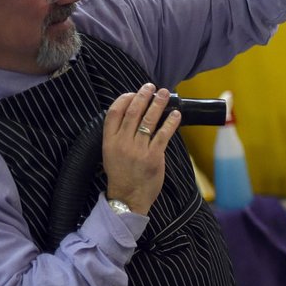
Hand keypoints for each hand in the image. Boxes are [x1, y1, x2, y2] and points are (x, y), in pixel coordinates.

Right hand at [102, 84, 181, 214]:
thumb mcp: (110, 154)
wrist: (128, 198)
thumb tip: (131, 115)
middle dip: (143, 96)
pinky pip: (163, 134)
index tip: (132, 92)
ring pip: (149, 120)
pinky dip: (170, 122)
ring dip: (158, 104)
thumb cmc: (121, 175)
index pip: (114, 113)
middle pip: (133, 112)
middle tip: (151, 87)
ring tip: (164, 93)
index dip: (124, 99)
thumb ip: (118, 136)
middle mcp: (122, 143)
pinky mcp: (154, 156)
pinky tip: (176, 114)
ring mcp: (138, 150)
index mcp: (109, 141)